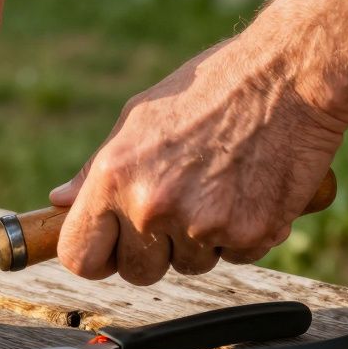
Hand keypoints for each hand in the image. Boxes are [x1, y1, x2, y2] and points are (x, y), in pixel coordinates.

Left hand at [49, 37, 345, 284]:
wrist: (287, 76)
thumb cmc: (210, 89)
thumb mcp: (137, 118)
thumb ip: (95, 170)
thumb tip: (60, 202)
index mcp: (114, 176)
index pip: (80, 256)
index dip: (94, 257)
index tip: (109, 249)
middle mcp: (152, 205)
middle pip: (137, 272)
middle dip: (153, 250)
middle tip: (177, 207)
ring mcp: (202, 223)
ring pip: (188, 266)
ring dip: (199, 241)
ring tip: (216, 187)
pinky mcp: (251, 234)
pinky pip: (234, 257)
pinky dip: (240, 235)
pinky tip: (246, 191)